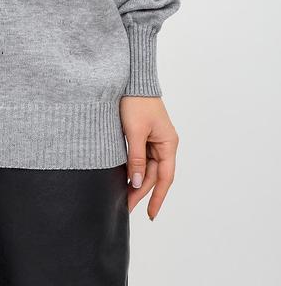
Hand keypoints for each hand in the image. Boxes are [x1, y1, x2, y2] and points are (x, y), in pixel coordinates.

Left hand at [120, 96, 178, 218]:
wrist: (132, 78)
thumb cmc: (136, 102)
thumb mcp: (135, 132)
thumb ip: (136, 158)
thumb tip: (138, 183)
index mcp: (168, 143)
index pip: (165, 178)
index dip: (158, 198)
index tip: (150, 214)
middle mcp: (164, 143)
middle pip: (155, 174)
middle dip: (141, 191)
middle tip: (126, 207)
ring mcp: (154, 139)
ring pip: (147, 167)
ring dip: (137, 181)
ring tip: (124, 196)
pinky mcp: (144, 134)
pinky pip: (141, 157)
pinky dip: (134, 168)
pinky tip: (125, 178)